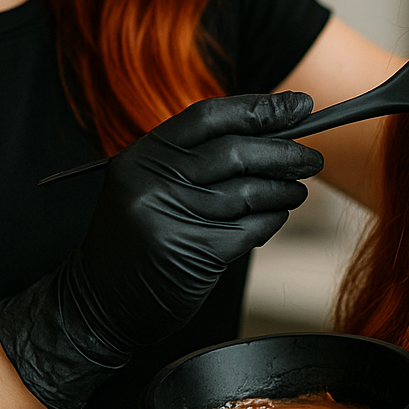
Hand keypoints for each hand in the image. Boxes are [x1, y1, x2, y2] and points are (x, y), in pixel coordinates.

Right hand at [0, 92, 321, 408]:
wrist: (97, 303)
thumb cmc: (132, 240)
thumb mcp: (147, 185)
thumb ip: (193, 159)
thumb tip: (268, 131)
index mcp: (142, 156)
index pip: (208, 116)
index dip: (258, 107)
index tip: (298, 106)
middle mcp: (152, 182)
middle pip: (234, 152)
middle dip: (283, 152)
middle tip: (311, 156)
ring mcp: (170, 218)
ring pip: (247, 192)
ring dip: (283, 189)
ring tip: (298, 189)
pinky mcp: (191, 254)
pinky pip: (248, 229)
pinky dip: (271, 220)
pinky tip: (277, 216)